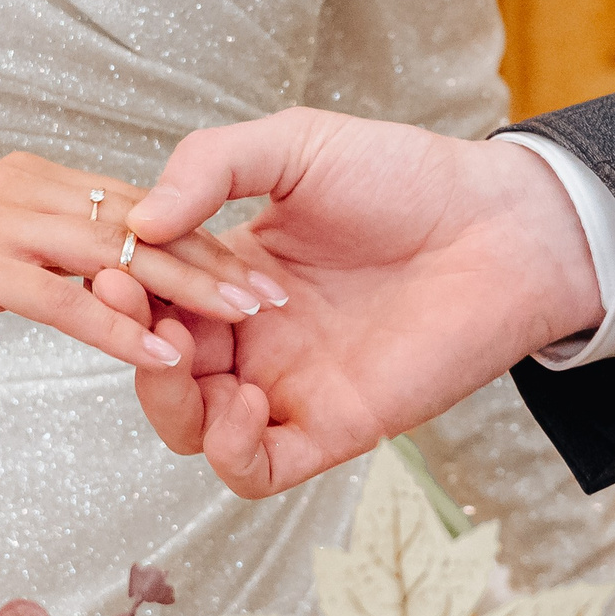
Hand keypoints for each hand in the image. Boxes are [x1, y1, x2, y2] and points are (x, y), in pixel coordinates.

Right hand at [0, 153, 288, 369]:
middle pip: (142, 220)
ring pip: (113, 249)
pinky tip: (161, 350)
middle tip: (275, 294)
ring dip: (183, 285)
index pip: (142, 205)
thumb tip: (123, 267)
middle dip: (214, 257)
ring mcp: (2, 222)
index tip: (260, 274)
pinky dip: (115, 324)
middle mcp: (29, 188)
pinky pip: (62, 297)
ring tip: (242, 317)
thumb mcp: (2, 250)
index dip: (204, 239)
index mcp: (42, 182)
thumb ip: (61, 247)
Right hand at [112, 110, 604, 495]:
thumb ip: (211, 165)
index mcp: (234, 273)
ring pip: (191, 428)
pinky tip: (245, 400)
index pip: (150, 299)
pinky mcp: (332, 428)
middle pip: (158, 370)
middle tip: (142, 315)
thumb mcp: (295, 146)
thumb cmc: (408, 178)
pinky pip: (255, 469)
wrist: (500, 226)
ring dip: (170, 402)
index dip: (124, 292)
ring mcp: (289, 385)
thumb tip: (140, 219)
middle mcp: (254, 335)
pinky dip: (229, 449)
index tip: (115, 268)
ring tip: (189, 355)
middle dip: (135, 347)